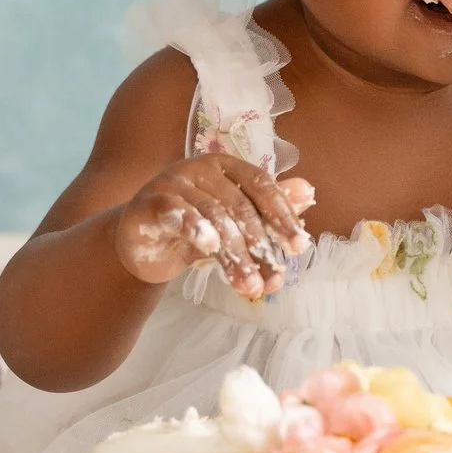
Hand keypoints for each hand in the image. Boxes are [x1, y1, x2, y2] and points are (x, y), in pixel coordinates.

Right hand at [114, 155, 315, 299]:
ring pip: (212, 217)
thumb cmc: (195, 227)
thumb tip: (309, 192)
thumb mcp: (234, 221)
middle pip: (238, 206)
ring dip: (235, 255)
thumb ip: (268, 207)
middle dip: (260, 247)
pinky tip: (210, 248)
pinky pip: (176, 214)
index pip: (261, 185)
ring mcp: (172, 183)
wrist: (142, 242)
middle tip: (274, 280)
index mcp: (225, 166)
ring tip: (249, 286)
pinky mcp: (150, 204)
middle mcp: (199, 168)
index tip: (299, 246)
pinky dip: (195, 229)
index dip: (282, 215)